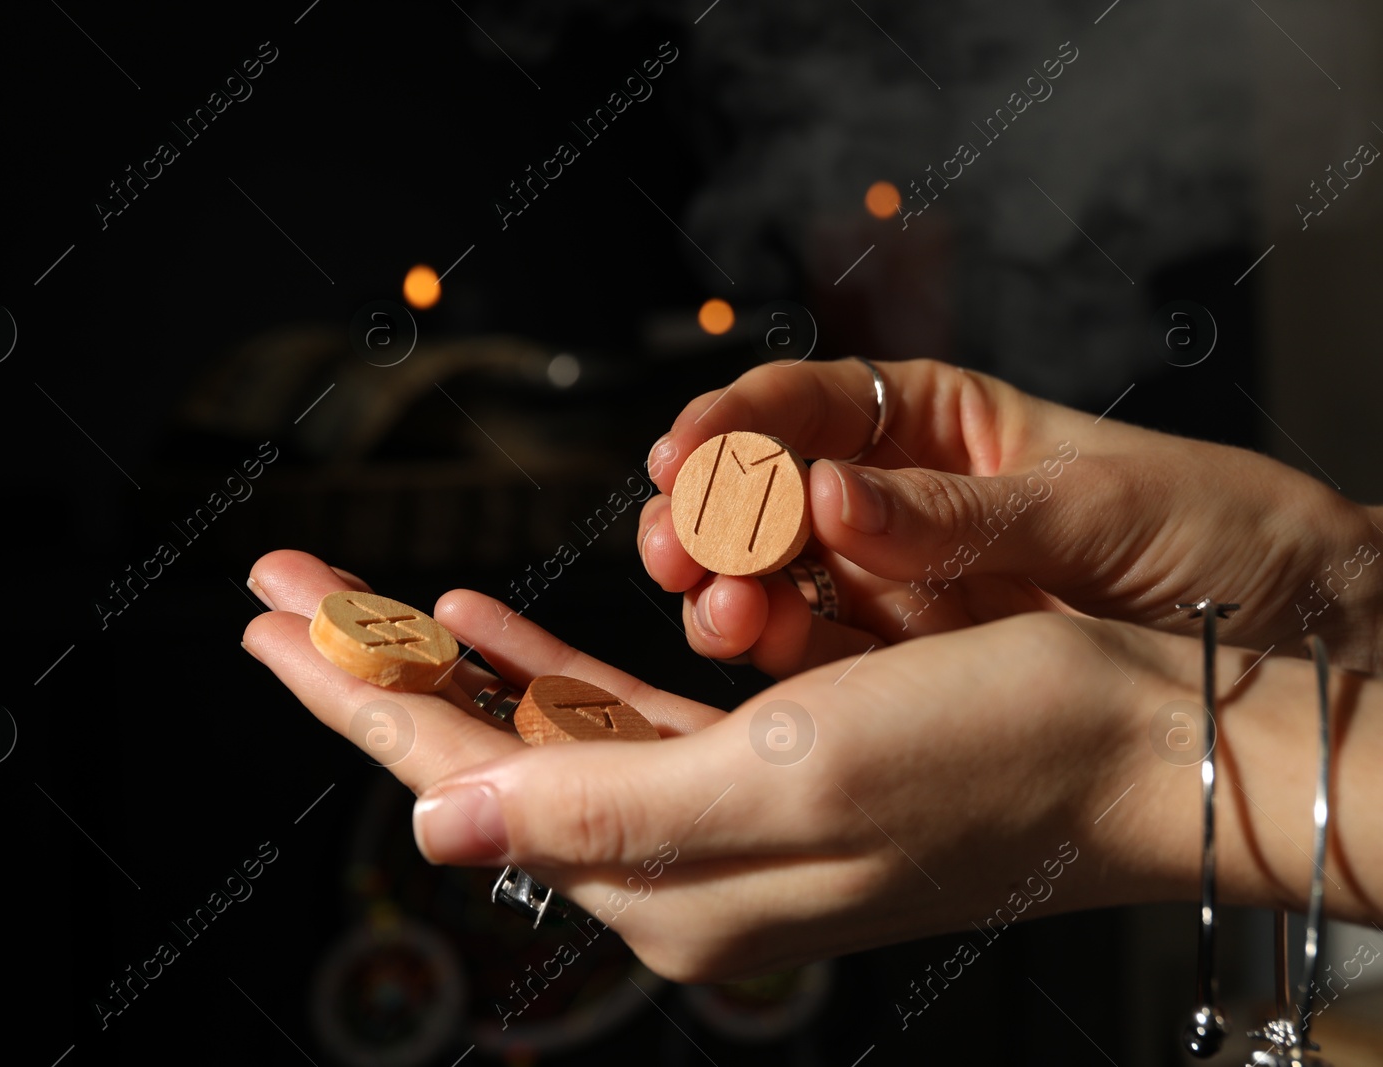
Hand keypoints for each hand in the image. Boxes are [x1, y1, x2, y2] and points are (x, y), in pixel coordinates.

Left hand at [242, 550, 1222, 982]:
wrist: (1133, 743)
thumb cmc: (989, 755)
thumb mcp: (783, 784)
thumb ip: (600, 809)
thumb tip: (437, 833)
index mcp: (666, 882)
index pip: (460, 781)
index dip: (355, 698)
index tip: (268, 625)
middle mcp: (675, 865)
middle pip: (478, 750)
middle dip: (370, 667)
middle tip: (277, 589)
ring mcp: (715, 818)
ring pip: (533, 726)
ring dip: (445, 658)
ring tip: (360, 598)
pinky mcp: (761, 770)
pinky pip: (614, 716)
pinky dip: (546, 663)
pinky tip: (496, 626)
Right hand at [639, 357, 1381, 675]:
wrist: (1313, 654)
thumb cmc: (1228, 538)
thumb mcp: (1100, 508)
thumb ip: (958, 513)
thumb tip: (830, 498)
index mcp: (945, 427)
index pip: (813, 405)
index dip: (738, 422)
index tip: (689, 452)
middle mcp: (901, 505)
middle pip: (771, 495)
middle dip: (712, 512)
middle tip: (681, 542)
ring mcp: (897, 591)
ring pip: (777, 580)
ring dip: (729, 589)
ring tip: (719, 606)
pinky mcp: (906, 672)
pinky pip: (820, 656)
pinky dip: (774, 654)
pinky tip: (752, 644)